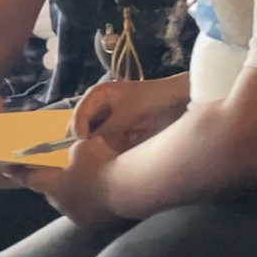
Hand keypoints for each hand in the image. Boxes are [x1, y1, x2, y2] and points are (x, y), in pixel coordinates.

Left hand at [8, 136, 124, 228]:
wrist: (127, 189)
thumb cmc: (100, 165)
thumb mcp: (82, 147)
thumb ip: (72, 149)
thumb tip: (75, 150)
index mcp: (53, 186)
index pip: (29, 178)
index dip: (18, 172)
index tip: (7, 169)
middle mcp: (62, 206)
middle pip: (52, 193)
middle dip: (54, 183)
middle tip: (59, 172)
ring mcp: (79, 218)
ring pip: (71, 203)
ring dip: (75, 193)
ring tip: (87, 181)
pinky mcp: (96, 225)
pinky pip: (88, 211)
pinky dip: (91, 201)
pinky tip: (103, 191)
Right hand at [71, 77, 187, 149]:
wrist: (178, 103)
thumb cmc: (152, 99)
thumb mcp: (128, 112)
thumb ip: (107, 128)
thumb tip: (89, 145)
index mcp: (97, 96)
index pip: (78, 117)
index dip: (79, 133)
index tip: (84, 150)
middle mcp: (98, 109)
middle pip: (82, 131)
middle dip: (85, 144)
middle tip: (90, 159)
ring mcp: (107, 123)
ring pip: (93, 142)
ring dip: (96, 151)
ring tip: (103, 160)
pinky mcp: (117, 135)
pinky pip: (106, 148)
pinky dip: (108, 154)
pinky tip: (113, 160)